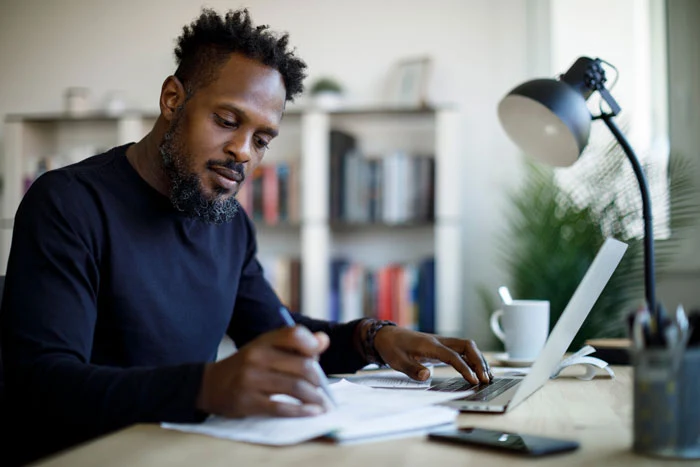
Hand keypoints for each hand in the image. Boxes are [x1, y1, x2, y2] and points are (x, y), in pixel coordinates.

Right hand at [196, 326, 329, 417]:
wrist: (209, 385)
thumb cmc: (246, 366)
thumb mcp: (265, 348)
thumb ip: (294, 345)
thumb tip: (324, 341)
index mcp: (264, 341)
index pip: (294, 334)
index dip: (312, 345)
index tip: (319, 358)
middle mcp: (257, 357)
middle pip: (302, 366)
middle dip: (318, 380)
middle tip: (323, 389)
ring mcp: (251, 379)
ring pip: (295, 387)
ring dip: (315, 398)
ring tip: (322, 404)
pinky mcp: (247, 402)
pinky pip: (281, 408)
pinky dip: (301, 411)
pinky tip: (312, 413)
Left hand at [373, 326, 492, 383]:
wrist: (387, 336)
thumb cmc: (392, 348)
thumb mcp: (397, 361)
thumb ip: (412, 369)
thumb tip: (427, 376)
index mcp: (429, 345)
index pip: (452, 355)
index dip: (464, 368)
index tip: (473, 380)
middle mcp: (439, 341)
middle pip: (466, 346)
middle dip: (478, 361)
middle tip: (486, 379)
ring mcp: (442, 342)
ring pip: (467, 346)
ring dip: (479, 359)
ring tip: (487, 376)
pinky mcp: (442, 346)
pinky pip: (462, 350)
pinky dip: (473, 358)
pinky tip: (478, 370)